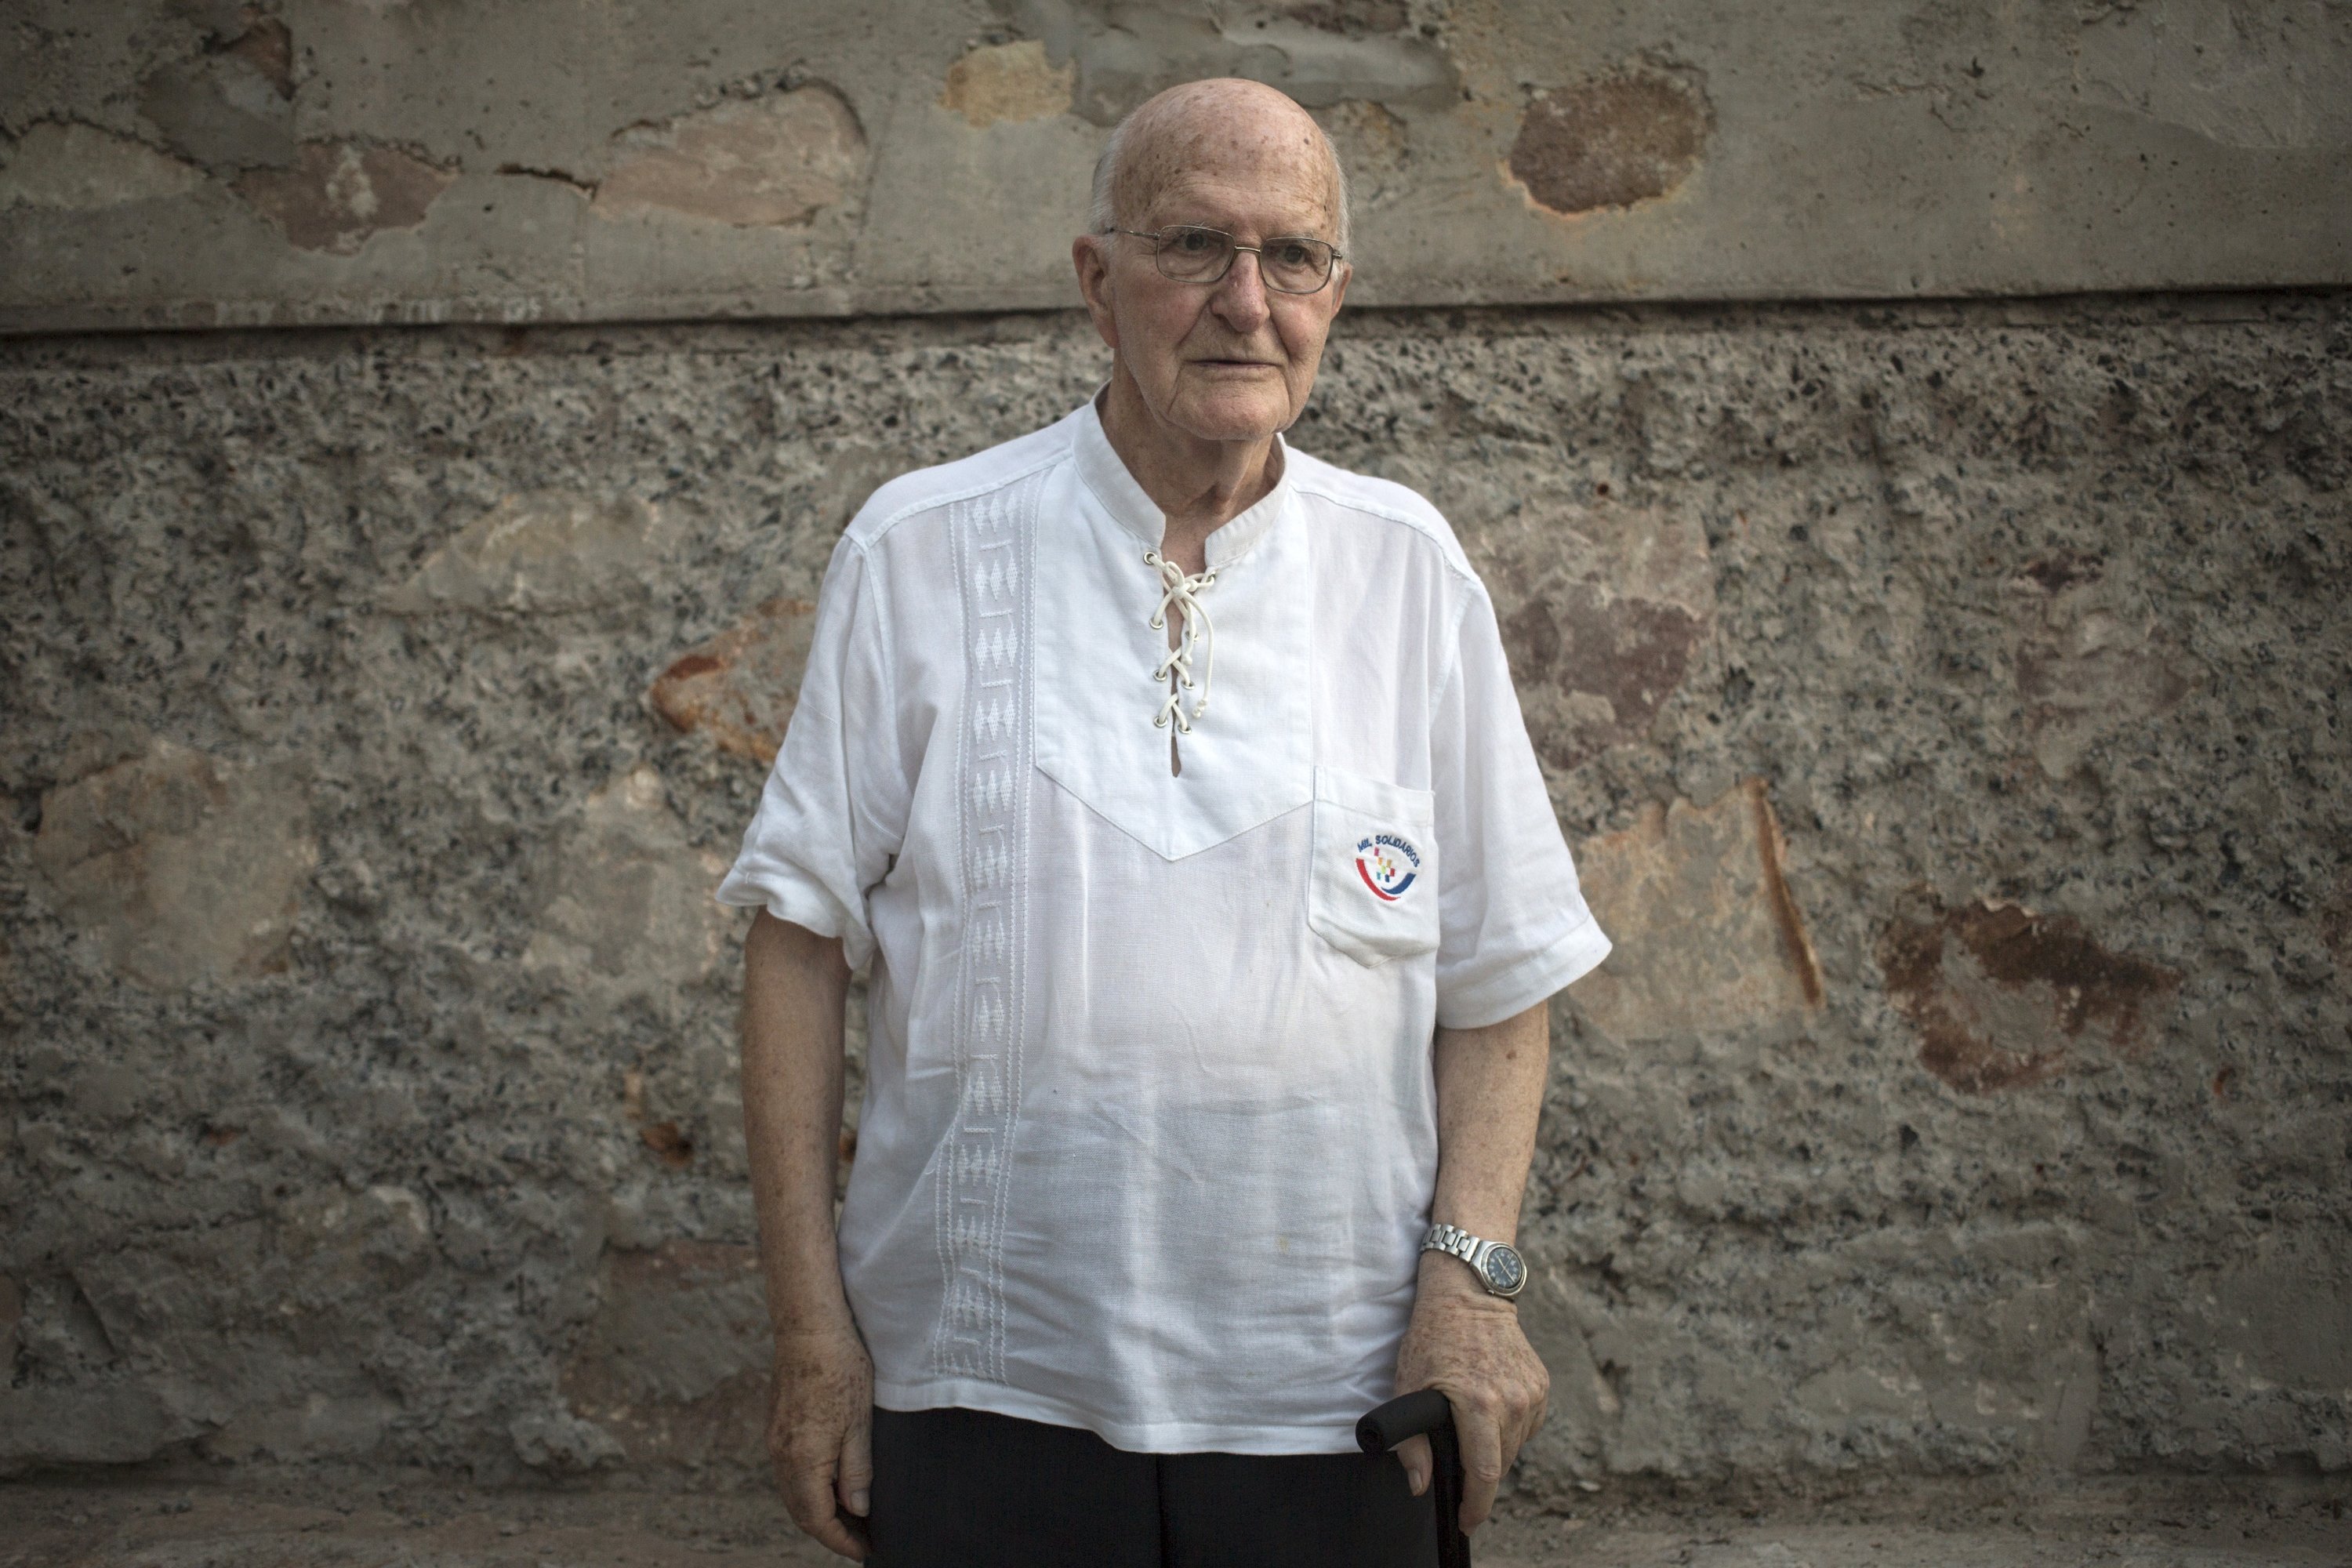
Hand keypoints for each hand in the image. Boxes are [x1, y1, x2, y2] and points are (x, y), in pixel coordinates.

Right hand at [767, 1322, 875, 1559]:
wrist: (808, 1325)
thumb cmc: (841, 1368)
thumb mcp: (860, 1422)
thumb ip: (856, 1470)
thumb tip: (857, 1509)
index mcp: (803, 1459)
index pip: (818, 1519)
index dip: (841, 1540)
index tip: (865, 1550)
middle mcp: (781, 1454)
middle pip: (801, 1511)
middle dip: (830, 1531)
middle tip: (861, 1539)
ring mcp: (775, 1439)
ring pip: (793, 1492)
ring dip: (818, 1510)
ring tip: (850, 1516)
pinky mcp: (776, 1424)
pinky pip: (788, 1470)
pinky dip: (808, 1488)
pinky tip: (830, 1481)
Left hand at [1390, 1255, 1548, 1532]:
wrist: (1469, 1293)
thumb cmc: (1433, 1337)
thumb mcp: (1408, 1386)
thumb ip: (1412, 1443)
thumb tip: (1421, 1485)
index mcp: (1479, 1404)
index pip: (1484, 1473)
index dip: (1476, 1505)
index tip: (1466, 1521)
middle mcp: (1512, 1401)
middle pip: (1500, 1465)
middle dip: (1479, 1478)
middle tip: (1458, 1471)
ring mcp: (1531, 1393)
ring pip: (1515, 1447)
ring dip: (1494, 1451)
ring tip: (1471, 1429)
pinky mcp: (1541, 1385)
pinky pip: (1526, 1425)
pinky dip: (1509, 1429)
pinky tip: (1490, 1411)